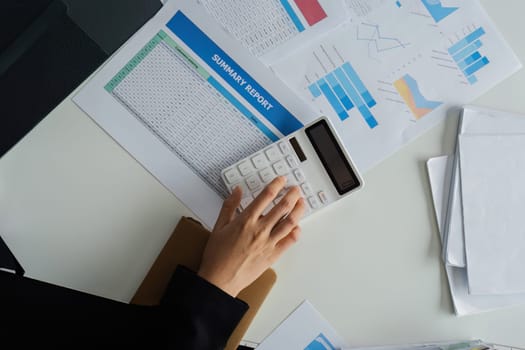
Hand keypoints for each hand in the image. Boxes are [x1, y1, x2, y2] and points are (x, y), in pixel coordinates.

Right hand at [198, 176, 304, 296]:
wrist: (220, 279)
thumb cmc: (217, 255)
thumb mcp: (219, 226)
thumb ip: (229, 206)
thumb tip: (237, 190)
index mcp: (246, 220)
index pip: (266, 196)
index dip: (276, 185)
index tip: (281, 180)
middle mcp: (260, 229)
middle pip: (282, 207)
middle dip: (292, 195)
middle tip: (295, 189)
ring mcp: (269, 243)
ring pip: (290, 222)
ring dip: (298, 210)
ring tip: (301, 203)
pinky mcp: (273, 255)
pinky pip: (289, 241)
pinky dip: (296, 232)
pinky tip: (297, 227)